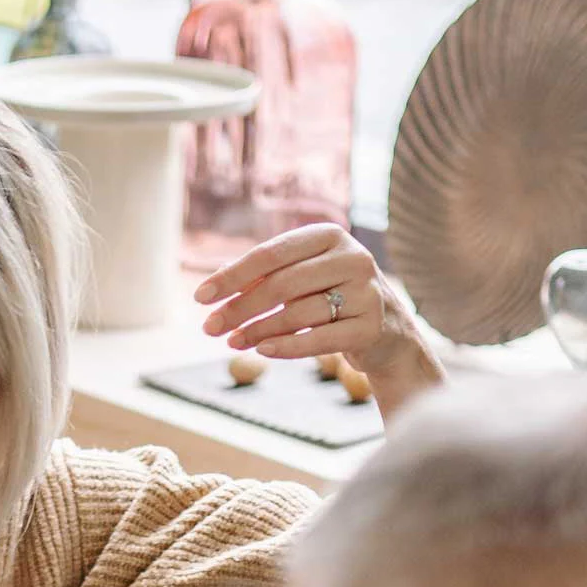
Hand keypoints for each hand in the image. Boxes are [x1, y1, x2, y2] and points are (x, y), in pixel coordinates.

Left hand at [195, 224, 443, 421]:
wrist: (386, 333)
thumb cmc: (332, 300)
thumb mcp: (303, 280)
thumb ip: (266, 276)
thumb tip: (212, 282)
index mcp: (330, 235)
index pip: (271, 253)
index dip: (233, 275)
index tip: (200, 297)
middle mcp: (352, 257)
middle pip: (282, 283)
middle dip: (240, 307)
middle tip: (209, 327)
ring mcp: (365, 291)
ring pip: (299, 311)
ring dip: (258, 330)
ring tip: (232, 342)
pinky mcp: (371, 325)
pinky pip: (320, 338)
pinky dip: (287, 346)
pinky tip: (262, 351)